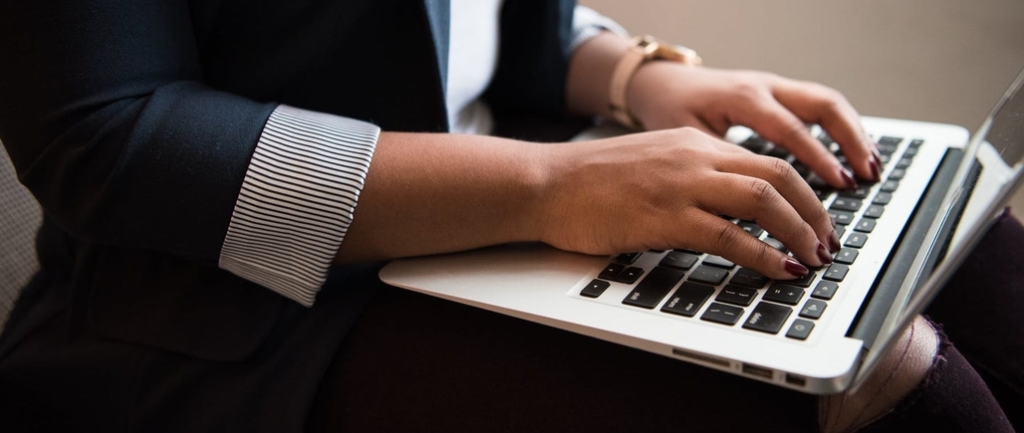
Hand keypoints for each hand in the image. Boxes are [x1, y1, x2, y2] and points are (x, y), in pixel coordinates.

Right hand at [538, 127, 840, 279]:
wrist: (546, 184)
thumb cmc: (590, 182)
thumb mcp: (652, 165)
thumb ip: (692, 178)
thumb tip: (731, 211)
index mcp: (694, 143)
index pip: (768, 161)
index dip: (804, 193)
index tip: (817, 220)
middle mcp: (695, 157)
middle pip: (779, 176)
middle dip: (814, 213)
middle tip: (827, 243)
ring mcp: (681, 185)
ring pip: (763, 201)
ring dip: (798, 232)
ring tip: (813, 258)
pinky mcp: (664, 217)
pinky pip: (729, 236)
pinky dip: (763, 255)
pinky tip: (779, 270)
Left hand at [627, 64, 881, 188]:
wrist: (660, 84)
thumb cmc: (670, 113)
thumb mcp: (688, 140)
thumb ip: (721, 166)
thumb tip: (752, 205)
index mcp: (742, 98)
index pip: (791, 129)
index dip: (818, 158)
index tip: (839, 184)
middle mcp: (764, 87)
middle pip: (822, 106)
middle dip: (850, 141)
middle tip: (867, 175)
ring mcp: (774, 86)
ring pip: (827, 102)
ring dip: (853, 134)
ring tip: (871, 168)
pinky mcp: (778, 92)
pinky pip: (819, 105)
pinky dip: (841, 128)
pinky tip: (854, 154)